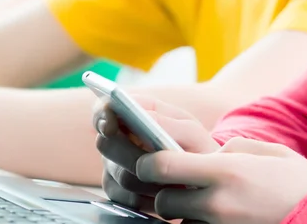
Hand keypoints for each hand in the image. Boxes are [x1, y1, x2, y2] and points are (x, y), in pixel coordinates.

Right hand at [93, 96, 218, 211]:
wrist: (204, 179)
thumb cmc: (196, 147)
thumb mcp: (189, 131)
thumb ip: (166, 121)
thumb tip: (140, 114)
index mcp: (135, 115)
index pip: (106, 108)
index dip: (102, 114)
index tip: (110, 125)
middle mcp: (120, 138)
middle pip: (106, 144)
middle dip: (128, 153)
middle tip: (148, 162)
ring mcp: (115, 165)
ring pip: (117, 174)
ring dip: (143, 178)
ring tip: (168, 180)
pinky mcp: (117, 191)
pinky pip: (122, 198)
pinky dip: (143, 197)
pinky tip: (162, 194)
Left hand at [136, 137, 306, 223]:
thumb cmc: (300, 183)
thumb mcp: (268, 152)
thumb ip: (232, 150)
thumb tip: (210, 156)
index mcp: (225, 171)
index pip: (162, 166)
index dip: (149, 162)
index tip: (151, 159)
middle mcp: (217, 204)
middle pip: (162, 202)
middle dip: (164, 193)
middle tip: (181, 185)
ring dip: (182, 214)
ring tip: (205, 201)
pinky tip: (217, 215)